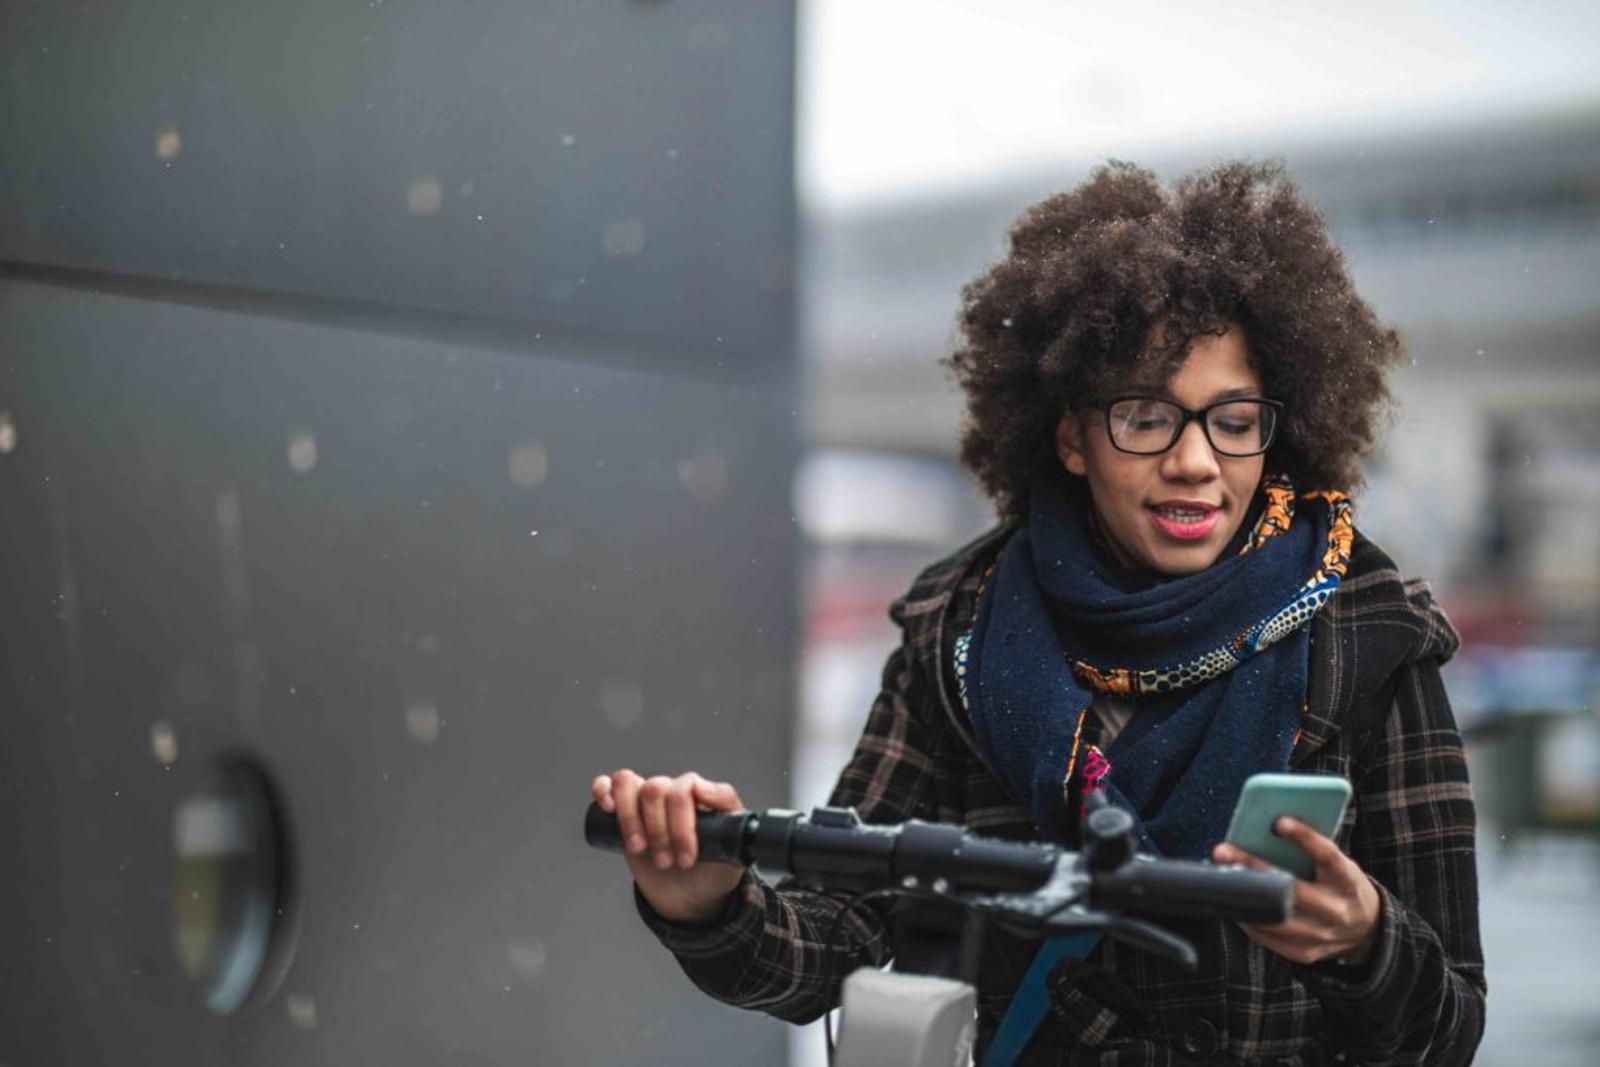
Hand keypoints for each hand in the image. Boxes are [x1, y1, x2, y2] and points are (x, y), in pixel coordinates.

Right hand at [592, 769, 748, 924]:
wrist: (690, 895)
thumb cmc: (713, 872)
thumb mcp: (734, 855)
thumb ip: (732, 825)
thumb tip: (705, 792)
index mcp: (703, 796)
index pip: (687, 788)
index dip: (682, 825)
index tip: (687, 857)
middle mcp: (675, 791)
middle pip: (656, 788)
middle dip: (659, 831)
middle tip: (666, 861)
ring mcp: (650, 799)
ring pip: (630, 783)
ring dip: (630, 819)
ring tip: (639, 848)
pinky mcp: (625, 810)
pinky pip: (609, 785)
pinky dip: (603, 790)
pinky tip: (607, 808)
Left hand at [1212, 816, 1381, 965]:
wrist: (1365, 929)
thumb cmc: (1339, 884)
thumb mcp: (1337, 865)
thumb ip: (1311, 852)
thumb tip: (1264, 830)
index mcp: (1348, 881)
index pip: (1328, 856)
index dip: (1305, 838)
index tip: (1278, 822)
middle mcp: (1336, 910)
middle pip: (1290, 889)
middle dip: (1253, 869)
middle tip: (1223, 851)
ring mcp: (1321, 935)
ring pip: (1274, 917)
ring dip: (1243, 897)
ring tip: (1221, 877)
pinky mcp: (1304, 953)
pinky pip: (1267, 937)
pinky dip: (1248, 918)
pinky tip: (1235, 902)